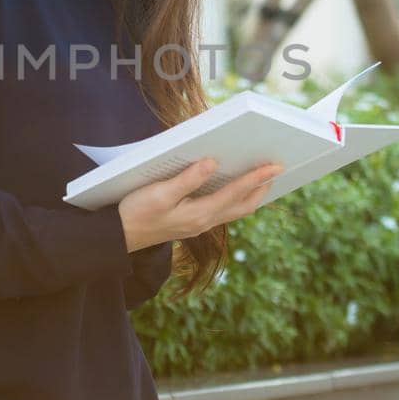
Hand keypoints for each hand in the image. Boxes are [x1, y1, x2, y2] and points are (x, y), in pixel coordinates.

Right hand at [117, 156, 283, 253]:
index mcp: (199, 213)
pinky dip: (235, 198)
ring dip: (252, 194)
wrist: (120, 236)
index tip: (274, 166)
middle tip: (277, 169)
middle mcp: (204, 221)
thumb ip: (187, 179)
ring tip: (263, 178)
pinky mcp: (192, 223)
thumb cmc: (136, 212)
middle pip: (243, 205)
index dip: (256, 178)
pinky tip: (233, 188)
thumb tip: (212, 163)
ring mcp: (199, 224)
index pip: (235, 192)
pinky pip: (223, 210)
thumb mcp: (160, 193)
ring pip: (235, 210)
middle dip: (262, 187)